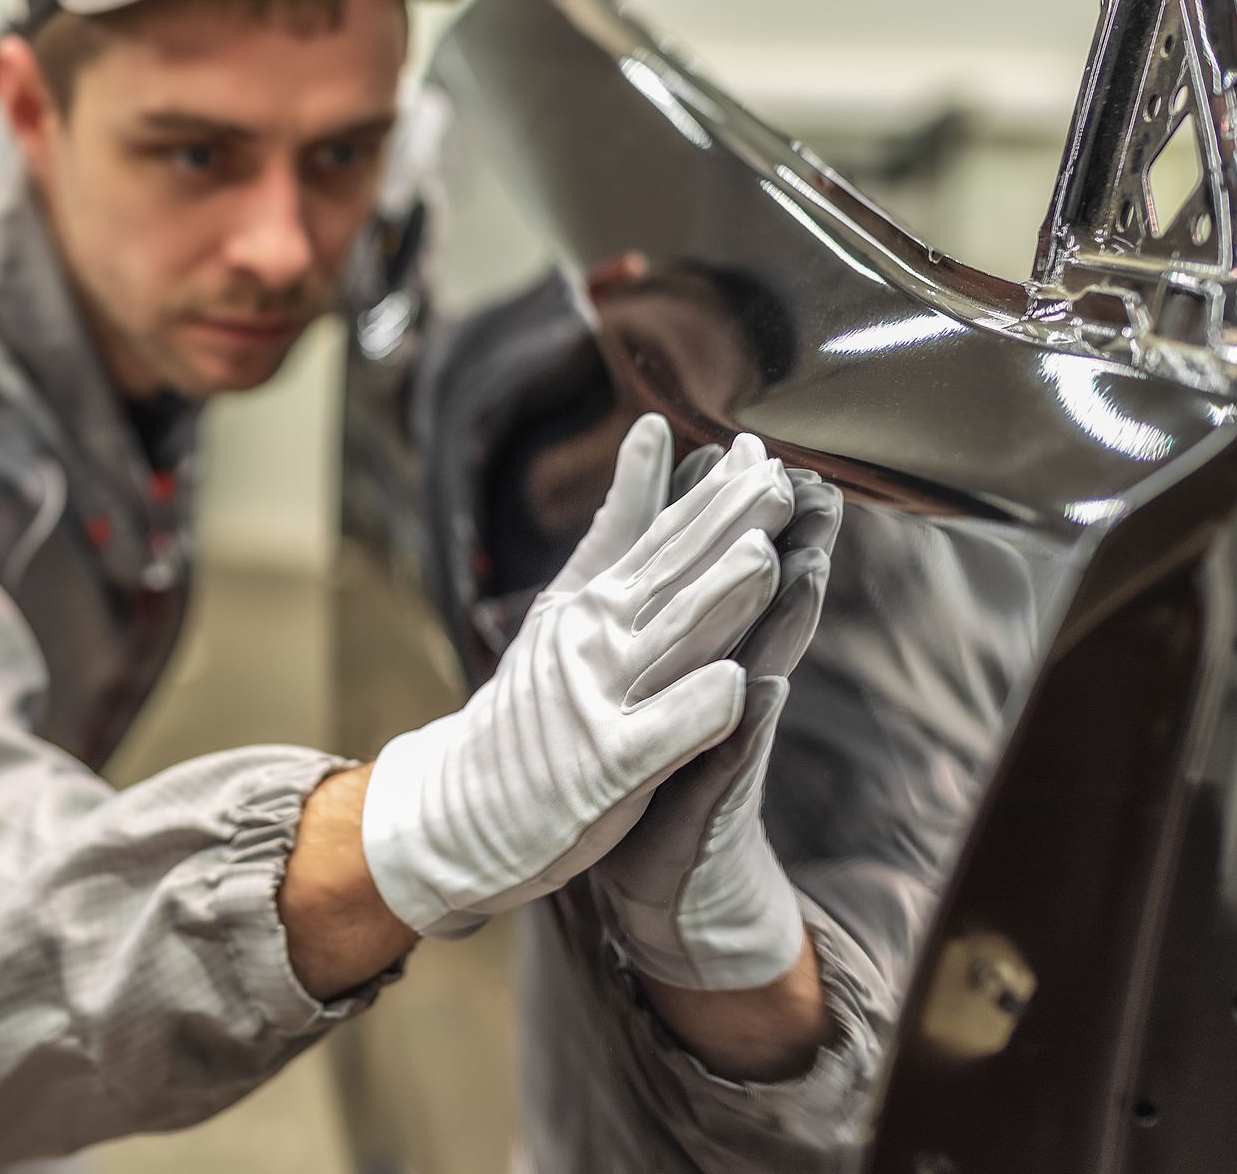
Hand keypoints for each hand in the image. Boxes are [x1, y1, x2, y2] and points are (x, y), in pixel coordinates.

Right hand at [361, 415, 795, 936]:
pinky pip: (657, 736)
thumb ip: (619, 523)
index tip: (757, 449)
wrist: (458, 805)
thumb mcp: (569, 599)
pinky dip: (693, 711)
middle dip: (728, 530)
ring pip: (672, 645)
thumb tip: (655, 431)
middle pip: (674, 578)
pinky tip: (735, 686)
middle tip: (778, 481)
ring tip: (765, 559)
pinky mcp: (604, 767)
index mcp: (598, 600)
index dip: (716, 495)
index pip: (666, 537)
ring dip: (718, 602)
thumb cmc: (529, 705)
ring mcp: (599, 701)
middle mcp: (597, 641)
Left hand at [591, 443, 842, 989]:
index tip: (752, 451)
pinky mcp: (710, 803)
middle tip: (807, 483)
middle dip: (784, 549)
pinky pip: (731, 758)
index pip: (720, 578)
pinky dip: (747, 724)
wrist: (662, 885)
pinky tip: (764, 685)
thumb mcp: (650, 691)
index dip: (734, 520)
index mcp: (697, 661)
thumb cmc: (650, 780)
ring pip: (760, 669)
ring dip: (784, 623)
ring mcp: (722, 749)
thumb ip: (666, 623)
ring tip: (806, 565)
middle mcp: (722, 696)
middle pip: (758, 610)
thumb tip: (667, 547)